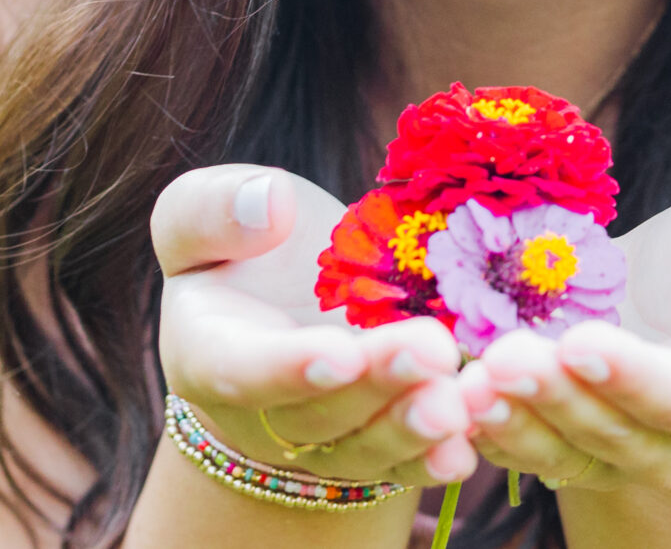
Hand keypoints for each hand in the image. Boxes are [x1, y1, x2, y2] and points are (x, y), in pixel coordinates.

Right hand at [153, 165, 478, 487]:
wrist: (280, 301)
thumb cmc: (242, 246)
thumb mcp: (202, 211)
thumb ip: (215, 208)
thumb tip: (271, 205)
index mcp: (208, 351)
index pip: (240, 369)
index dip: (289, 367)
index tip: (341, 351)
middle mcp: (260, 413)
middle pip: (316, 416)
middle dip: (376, 387)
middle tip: (432, 352)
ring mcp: (320, 440)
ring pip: (361, 449)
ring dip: (410, 430)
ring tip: (457, 401)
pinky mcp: (371, 447)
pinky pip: (399, 465)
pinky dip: (432, 460)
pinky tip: (467, 447)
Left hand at [455, 192, 670, 492]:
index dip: (636, 378)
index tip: (581, 342)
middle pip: (621, 435)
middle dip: (558, 398)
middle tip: (505, 358)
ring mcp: (624, 452)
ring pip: (568, 454)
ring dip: (516, 424)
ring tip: (469, 386)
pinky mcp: (572, 444)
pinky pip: (531, 452)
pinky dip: (491, 433)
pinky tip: (454, 404)